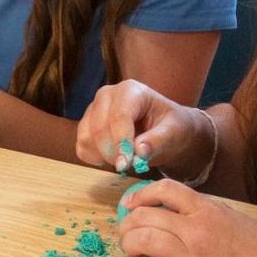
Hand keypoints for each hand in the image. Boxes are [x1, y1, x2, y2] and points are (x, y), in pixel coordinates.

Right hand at [76, 79, 211, 178]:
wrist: (167, 130)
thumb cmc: (172, 127)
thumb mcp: (174, 132)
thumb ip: (158, 140)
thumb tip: (139, 151)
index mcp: (130, 90)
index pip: (118, 116)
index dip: (121, 142)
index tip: (127, 164)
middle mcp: (107, 95)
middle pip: (99, 127)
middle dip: (113, 152)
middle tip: (129, 166)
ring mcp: (93, 109)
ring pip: (86, 137)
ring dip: (104, 156)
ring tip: (125, 160)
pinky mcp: (86, 125)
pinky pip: (81, 146)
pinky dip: (94, 158)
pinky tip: (113, 158)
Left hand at [117, 180, 256, 256]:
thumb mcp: (231, 217)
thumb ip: (201, 212)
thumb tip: (170, 212)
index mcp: (207, 209)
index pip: (162, 190)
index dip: (139, 195)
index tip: (129, 205)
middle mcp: (197, 230)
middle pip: (145, 217)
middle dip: (127, 225)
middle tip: (126, 235)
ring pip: (145, 243)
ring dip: (130, 247)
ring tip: (132, 253)